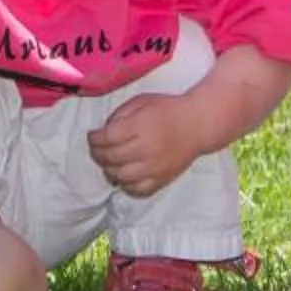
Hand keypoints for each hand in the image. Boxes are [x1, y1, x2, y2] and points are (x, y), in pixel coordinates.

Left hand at [88, 92, 205, 197]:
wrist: (198, 124)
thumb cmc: (169, 109)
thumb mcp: (142, 101)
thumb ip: (120, 114)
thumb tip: (104, 131)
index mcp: (140, 126)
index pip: (107, 137)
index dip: (94, 138)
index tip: (92, 136)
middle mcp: (146, 148)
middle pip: (111, 157)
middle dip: (97, 153)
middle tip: (97, 149)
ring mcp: (154, 167)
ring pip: (120, 176)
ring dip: (109, 169)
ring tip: (109, 162)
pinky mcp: (162, 179)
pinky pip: (137, 189)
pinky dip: (126, 185)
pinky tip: (124, 175)